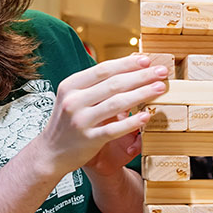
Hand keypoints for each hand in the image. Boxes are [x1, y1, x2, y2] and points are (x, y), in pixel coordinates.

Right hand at [35, 55, 167, 178]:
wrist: (51, 153)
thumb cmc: (68, 122)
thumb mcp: (74, 98)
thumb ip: (96, 85)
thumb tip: (127, 67)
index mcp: (71, 86)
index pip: (104, 69)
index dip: (127, 64)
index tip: (146, 60)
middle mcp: (74, 101)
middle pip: (114, 84)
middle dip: (141, 76)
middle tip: (161, 71)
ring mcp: (81, 121)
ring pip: (117, 103)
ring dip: (142, 94)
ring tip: (160, 88)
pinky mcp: (89, 140)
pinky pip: (115, 129)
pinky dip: (132, 122)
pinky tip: (146, 116)